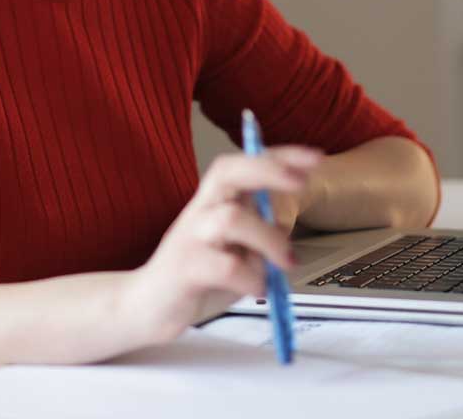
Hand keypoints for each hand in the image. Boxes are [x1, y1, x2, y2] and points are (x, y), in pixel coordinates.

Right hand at [121, 146, 321, 345]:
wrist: (148, 306)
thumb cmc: (198, 275)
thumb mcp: (235, 248)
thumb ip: (258, 233)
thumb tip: (286, 228)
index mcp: (214, 200)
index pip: (244, 163)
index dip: (278, 156)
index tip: (315, 157)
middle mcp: (200, 210)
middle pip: (227, 172)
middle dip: (267, 170)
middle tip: (300, 183)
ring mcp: (190, 237)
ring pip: (231, 218)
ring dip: (268, 239)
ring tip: (285, 263)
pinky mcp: (185, 269)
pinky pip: (225, 266)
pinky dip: (251, 278)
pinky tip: (257, 289)